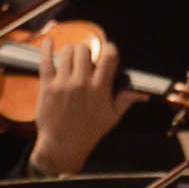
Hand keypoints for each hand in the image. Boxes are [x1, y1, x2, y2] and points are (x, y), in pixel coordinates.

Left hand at [30, 29, 130, 177]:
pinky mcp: (48, 86)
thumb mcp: (112, 117)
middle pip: (85, 49)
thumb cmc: (88, 132)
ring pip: (67, 51)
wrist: (63, 145)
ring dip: (70, 52)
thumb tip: (142, 92)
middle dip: (86, 51)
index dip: (109, 49)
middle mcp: (82, 84)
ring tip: (70, 59)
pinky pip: (46, 60)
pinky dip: (47, 48)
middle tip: (85, 60)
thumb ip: (126, 100)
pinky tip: (49, 41)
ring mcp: (63, 84)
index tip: (106, 50)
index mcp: (100, 89)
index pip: (109, 56)